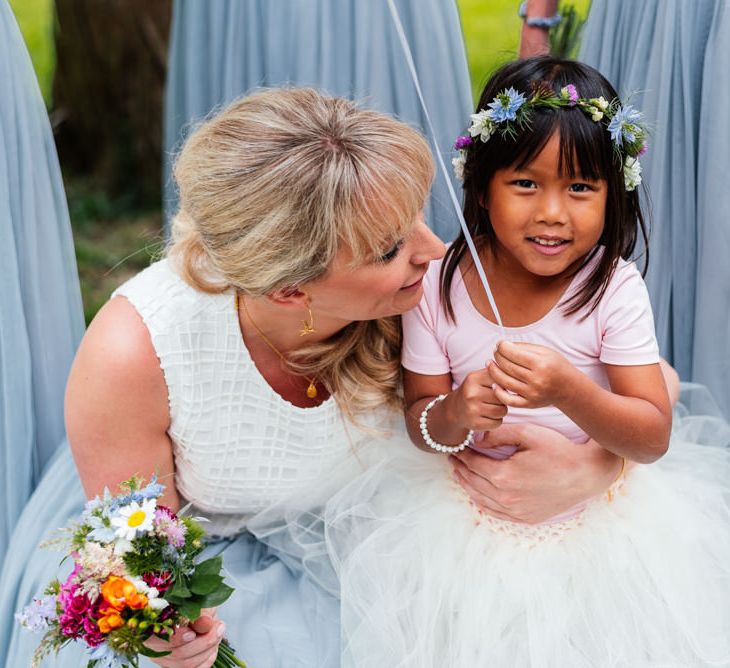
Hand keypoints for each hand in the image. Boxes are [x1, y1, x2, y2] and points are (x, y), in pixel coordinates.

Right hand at [145, 609, 223, 667]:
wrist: (195, 610)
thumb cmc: (193, 603)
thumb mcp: (196, 601)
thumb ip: (199, 613)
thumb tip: (205, 622)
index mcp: (152, 625)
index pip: (158, 638)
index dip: (177, 638)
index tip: (193, 632)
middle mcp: (155, 646)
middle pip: (177, 653)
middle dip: (204, 641)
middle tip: (220, 626)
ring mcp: (166, 658)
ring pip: (187, 664)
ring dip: (209, 649)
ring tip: (219, 632)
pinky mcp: (178, 665)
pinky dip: (208, 658)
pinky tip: (213, 647)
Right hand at [449, 366, 507, 431]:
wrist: (455, 409)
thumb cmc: (474, 391)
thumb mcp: (479, 377)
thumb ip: (495, 374)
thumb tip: (514, 377)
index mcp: (474, 379)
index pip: (501, 381)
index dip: (502, 385)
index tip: (497, 387)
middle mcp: (472, 394)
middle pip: (503, 397)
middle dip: (502, 399)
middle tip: (492, 399)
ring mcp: (472, 410)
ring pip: (502, 411)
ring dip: (500, 410)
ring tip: (490, 407)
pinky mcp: (475, 424)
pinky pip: (497, 423)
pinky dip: (495, 420)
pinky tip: (486, 416)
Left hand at [449, 422, 619, 523]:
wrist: (586, 473)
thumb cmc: (558, 449)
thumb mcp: (527, 433)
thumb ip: (498, 435)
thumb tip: (477, 440)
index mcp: (504, 476)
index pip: (473, 465)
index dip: (462, 455)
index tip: (456, 448)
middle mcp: (506, 498)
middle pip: (473, 482)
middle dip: (461, 469)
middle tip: (454, 459)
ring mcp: (516, 512)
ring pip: (481, 500)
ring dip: (468, 485)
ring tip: (461, 473)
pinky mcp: (525, 518)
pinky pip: (495, 513)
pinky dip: (482, 502)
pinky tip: (478, 493)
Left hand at [489, 340, 573, 408]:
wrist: (569, 387)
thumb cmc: (555, 366)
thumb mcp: (545, 351)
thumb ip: (524, 347)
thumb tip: (503, 345)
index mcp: (541, 364)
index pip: (513, 353)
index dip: (502, 347)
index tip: (499, 344)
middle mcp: (537, 380)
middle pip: (508, 367)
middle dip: (498, 357)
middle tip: (495, 353)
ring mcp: (532, 393)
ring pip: (505, 382)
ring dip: (494, 372)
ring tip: (490, 364)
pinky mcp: (529, 404)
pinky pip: (508, 400)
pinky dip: (499, 392)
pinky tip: (494, 384)